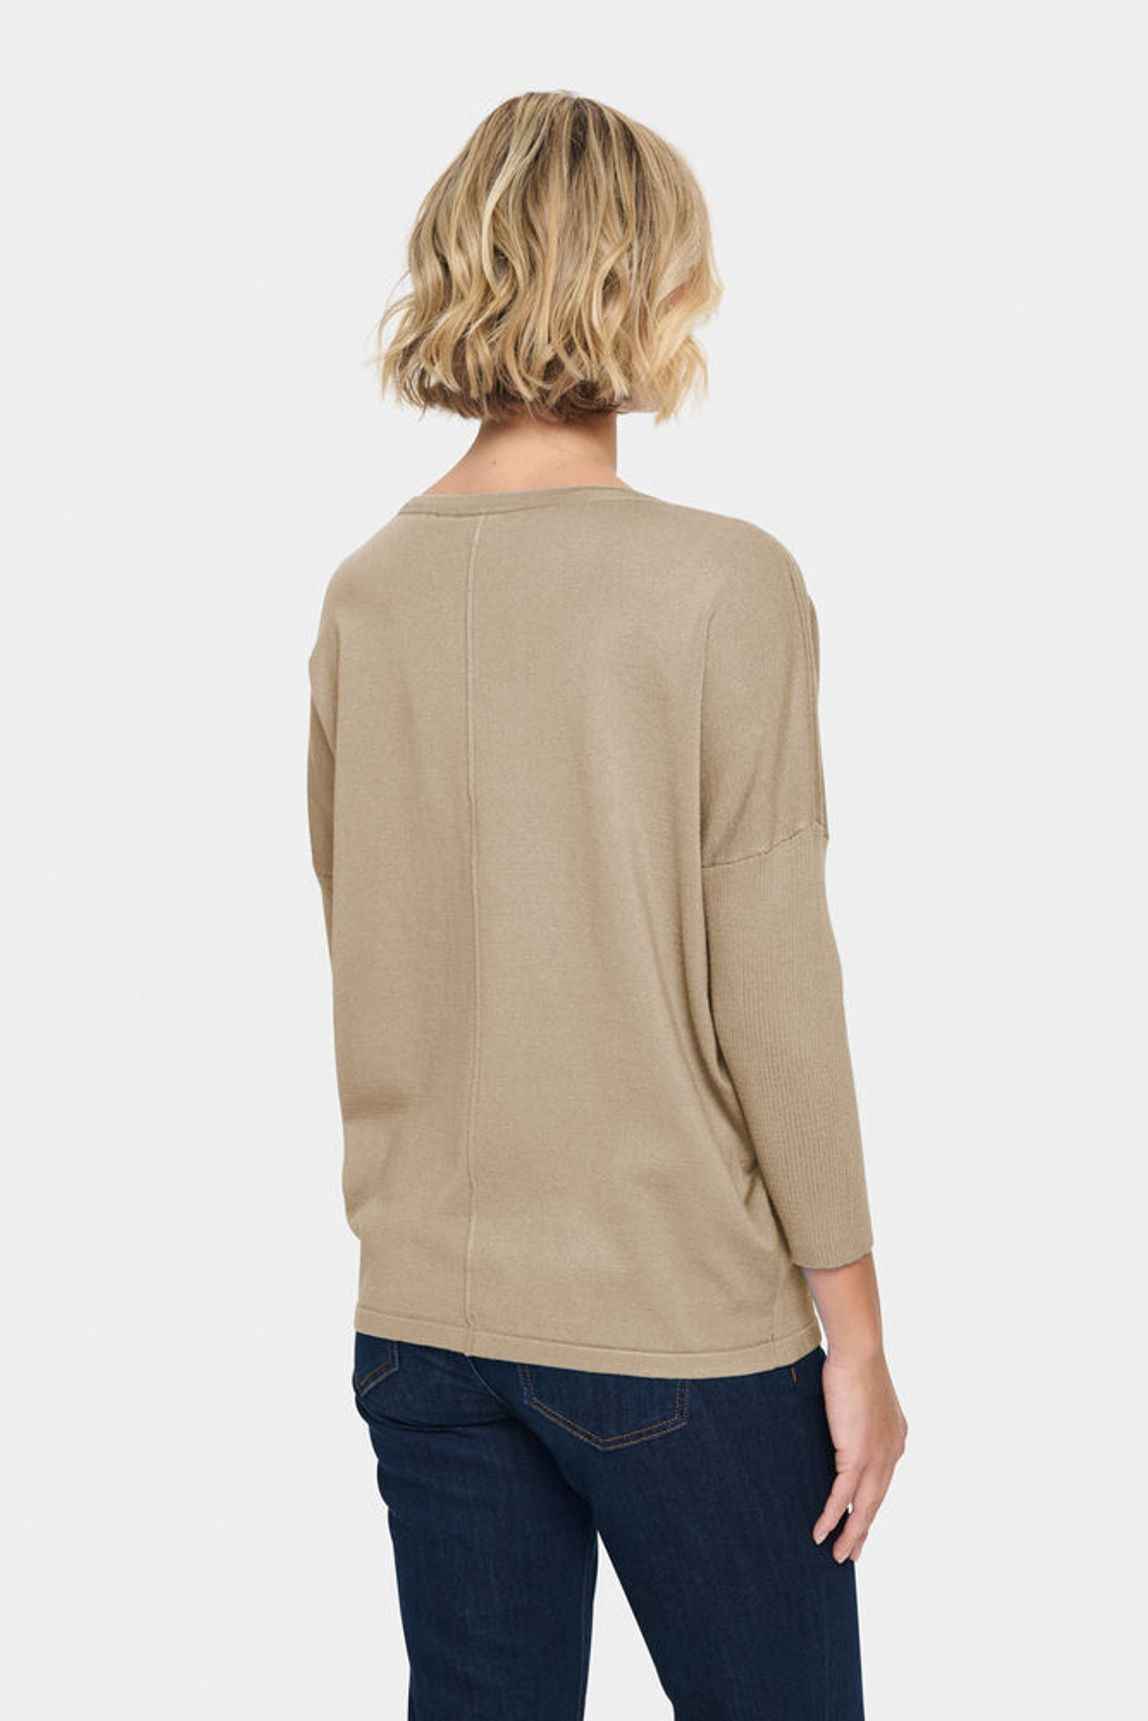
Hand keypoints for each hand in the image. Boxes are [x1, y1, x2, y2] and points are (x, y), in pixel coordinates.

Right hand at [813, 1349, 906, 1562]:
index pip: (882, 1482)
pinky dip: (832, 1516)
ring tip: (839, 1556)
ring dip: (850, 1534)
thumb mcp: (861, 1397)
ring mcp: (877, 1456)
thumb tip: (844, 1422)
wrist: (859, 1352)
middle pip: (876, 1502)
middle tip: (852, 1553)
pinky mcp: (857, 1454)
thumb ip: (857, 1418)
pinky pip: (843, 1495)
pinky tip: (821, 1534)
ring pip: (863, 1506)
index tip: (861, 1523)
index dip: (871, 1505)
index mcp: (895, 1439)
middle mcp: (891, 1452)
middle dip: (863, 1530)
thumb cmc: (855, 1363)